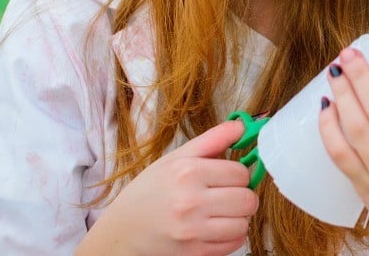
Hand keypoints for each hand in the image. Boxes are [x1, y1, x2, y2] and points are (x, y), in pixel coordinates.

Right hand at [77, 120, 257, 255]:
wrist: (121, 231)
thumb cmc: (150, 191)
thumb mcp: (175, 159)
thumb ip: (212, 140)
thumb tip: (241, 125)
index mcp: (187, 172)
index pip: (241, 173)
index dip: (239, 174)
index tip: (227, 177)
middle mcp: (190, 201)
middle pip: (247, 199)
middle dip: (242, 196)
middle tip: (227, 195)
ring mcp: (192, 230)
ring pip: (244, 223)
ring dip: (238, 218)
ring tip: (220, 212)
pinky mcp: (193, 252)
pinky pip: (235, 243)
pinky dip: (231, 236)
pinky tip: (215, 228)